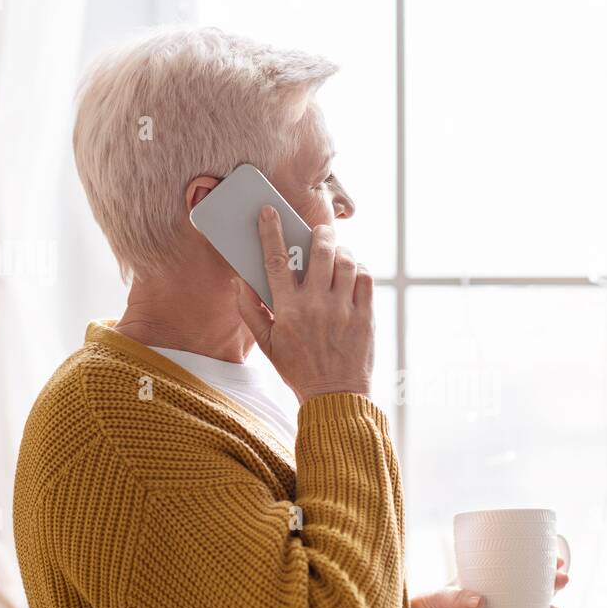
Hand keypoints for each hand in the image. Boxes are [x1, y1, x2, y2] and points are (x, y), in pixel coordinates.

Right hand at [236, 206, 373, 402]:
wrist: (334, 396)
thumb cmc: (298, 369)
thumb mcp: (267, 345)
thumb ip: (251, 311)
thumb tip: (240, 281)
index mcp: (288, 310)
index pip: (276, 260)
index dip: (271, 231)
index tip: (269, 211)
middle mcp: (316, 306)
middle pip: (319, 251)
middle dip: (319, 234)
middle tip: (318, 233)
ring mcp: (344, 310)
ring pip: (345, 262)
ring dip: (341, 251)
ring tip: (336, 255)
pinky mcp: (366, 317)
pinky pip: (365, 279)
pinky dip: (359, 270)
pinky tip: (352, 274)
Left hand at [409, 557, 569, 607]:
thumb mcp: (436, 600)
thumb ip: (457, 599)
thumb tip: (480, 602)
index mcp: (477, 582)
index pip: (508, 569)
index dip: (530, 563)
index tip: (552, 556)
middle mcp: (489, 601)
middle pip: (524, 590)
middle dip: (546, 584)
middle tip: (563, 578)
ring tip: (557, 607)